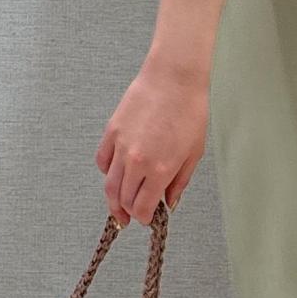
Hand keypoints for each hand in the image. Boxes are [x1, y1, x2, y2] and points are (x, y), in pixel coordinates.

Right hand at [95, 55, 207, 228]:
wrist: (174, 79)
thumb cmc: (189, 111)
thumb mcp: (194, 153)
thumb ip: (179, 182)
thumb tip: (170, 202)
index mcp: (159, 170)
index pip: (142, 207)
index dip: (144, 218)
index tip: (148, 219)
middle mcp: (136, 162)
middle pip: (123, 199)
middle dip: (128, 212)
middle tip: (131, 217)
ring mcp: (120, 147)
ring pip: (109, 184)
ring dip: (113, 199)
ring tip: (117, 207)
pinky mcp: (111, 132)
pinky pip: (102, 161)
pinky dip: (107, 172)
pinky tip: (115, 174)